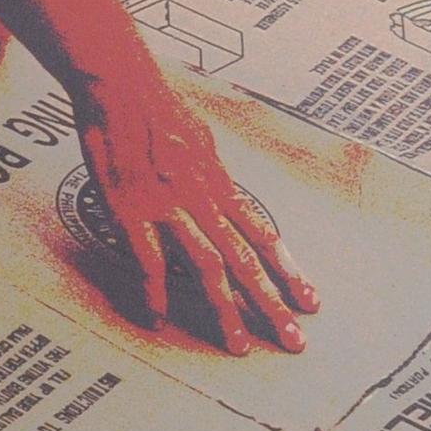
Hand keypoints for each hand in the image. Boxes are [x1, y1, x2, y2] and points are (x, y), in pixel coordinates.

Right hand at [75, 64, 316, 353]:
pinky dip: (155, 293)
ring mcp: (169, 208)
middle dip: (273, 304)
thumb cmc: (156, 103)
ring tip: (239, 346)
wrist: (121, 85)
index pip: (263, 235)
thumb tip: (224, 189)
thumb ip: (212, 171)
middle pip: (246, 261)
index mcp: (220, 183)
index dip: (288, 270)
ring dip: (226, 310)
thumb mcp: (200, 136)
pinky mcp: (132, 211)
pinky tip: (159, 317)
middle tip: (293, 340)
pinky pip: (149, 261)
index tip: (309, 300)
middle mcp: (203, 200)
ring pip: (208, 268)